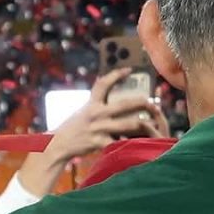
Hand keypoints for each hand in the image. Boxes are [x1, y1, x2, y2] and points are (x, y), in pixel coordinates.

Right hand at [46, 68, 166, 165]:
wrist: (59, 144)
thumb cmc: (75, 126)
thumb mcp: (84, 110)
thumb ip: (97, 101)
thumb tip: (108, 86)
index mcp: (92, 103)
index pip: (103, 84)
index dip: (116, 75)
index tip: (129, 69)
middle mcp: (96, 114)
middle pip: (125, 105)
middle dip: (142, 103)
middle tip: (152, 103)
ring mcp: (99, 128)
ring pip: (128, 124)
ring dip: (144, 123)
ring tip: (154, 122)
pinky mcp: (100, 143)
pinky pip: (121, 143)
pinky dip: (133, 143)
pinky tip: (143, 143)